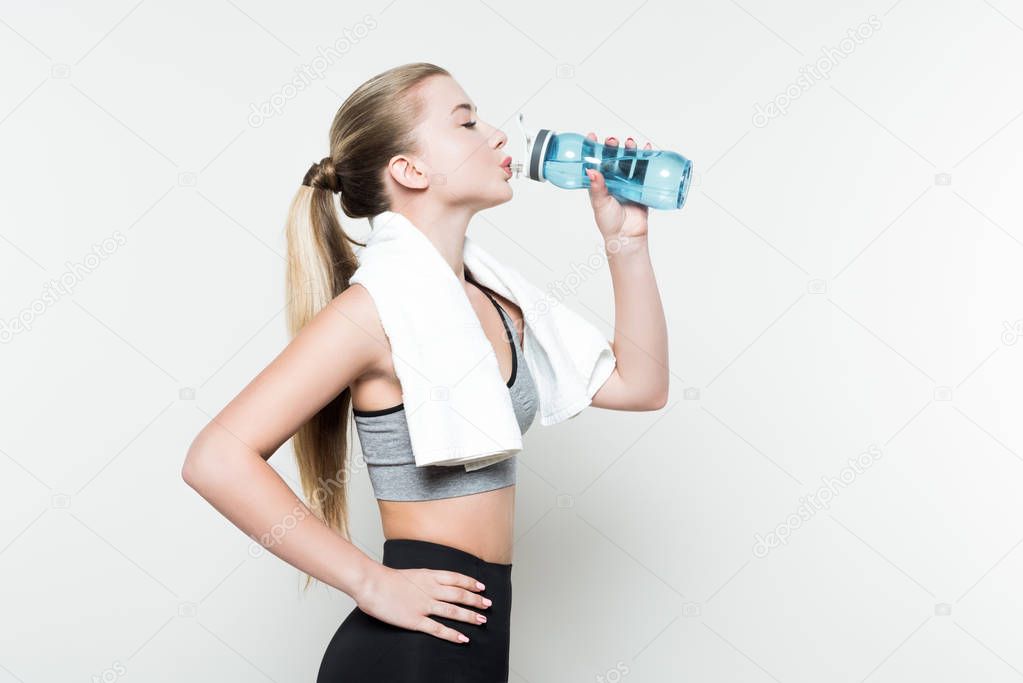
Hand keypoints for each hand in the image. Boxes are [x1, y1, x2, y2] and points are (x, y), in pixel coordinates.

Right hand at [354, 564, 491, 643]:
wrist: (372, 583)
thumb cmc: (385, 578)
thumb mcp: (410, 573)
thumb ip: (423, 579)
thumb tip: (431, 582)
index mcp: (429, 575)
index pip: (456, 578)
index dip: (471, 583)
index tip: (482, 587)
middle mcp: (431, 589)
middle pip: (459, 595)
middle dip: (476, 600)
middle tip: (488, 604)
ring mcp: (424, 605)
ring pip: (454, 611)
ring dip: (470, 616)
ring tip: (482, 621)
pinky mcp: (415, 620)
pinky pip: (438, 629)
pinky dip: (452, 634)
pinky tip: (462, 638)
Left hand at [585, 133, 651, 244]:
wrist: (627, 236)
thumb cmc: (609, 222)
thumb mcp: (599, 203)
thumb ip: (596, 187)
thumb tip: (590, 170)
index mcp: (600, 183)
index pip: (595, 162)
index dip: (593, 149)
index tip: (592, 137)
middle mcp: (614, 181)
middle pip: (613, 159)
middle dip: (613, 147)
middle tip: (613, 141)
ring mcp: (628, 183)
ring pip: (629, 162)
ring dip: (630, 150)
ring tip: (630, 142)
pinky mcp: (641, 187)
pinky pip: (645, 171)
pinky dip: (647, 158)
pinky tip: (648, 149)